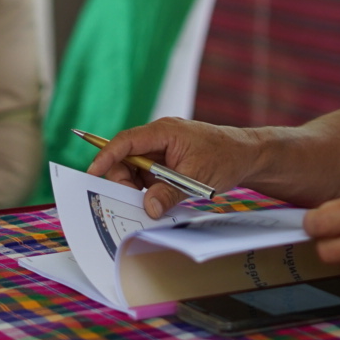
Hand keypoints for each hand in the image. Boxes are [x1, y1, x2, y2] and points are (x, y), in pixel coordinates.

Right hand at [87, 117, 263, 217]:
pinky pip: (148, 177)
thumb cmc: (226, 157)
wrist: (247, 156)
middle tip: (134, 200)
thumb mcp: (197, 178)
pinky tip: (159, 200)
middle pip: (126, 158)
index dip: (106, 156)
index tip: (92, 172)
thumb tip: (147, 208)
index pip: (126, 141)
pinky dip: (149, 190)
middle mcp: (160, 138)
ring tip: (153, 201)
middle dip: (124, 179)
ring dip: (138, 187)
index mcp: (165, 131)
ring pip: (135, 170)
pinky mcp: (167, 163)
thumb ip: (169, 192)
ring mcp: (163, 151)